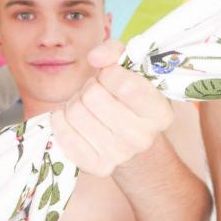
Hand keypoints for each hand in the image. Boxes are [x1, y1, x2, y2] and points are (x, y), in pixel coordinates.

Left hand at [50, 39, 173, 176]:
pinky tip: (73, 119)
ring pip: (74, 112)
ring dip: (75, 101)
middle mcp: (142, 139)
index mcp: (159, 113)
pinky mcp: (96, 167)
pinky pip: (63, 133)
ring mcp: (119, 156)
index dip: (109, 73)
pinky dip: (60, 119)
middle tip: (97, 92)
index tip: (111, 75)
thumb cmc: (129, 99)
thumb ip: (115, 53)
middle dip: (90, 86)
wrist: (130, 141)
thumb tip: (95, 58)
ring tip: (87, 106)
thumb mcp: (132, 69)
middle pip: (93, 97)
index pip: (124, 85)